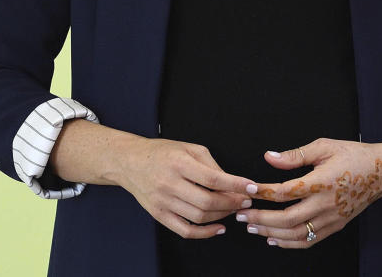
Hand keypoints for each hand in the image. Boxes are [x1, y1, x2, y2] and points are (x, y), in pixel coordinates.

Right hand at [112, 136, 259, 239]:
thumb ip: (211, 164)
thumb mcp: (189, 148)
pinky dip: (204, 233)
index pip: (213, 179)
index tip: (251, 187)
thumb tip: (232, 182)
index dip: (235, 185)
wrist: (130, 162)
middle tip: (246, 200)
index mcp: (179, 164)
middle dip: (232, 203)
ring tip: (234, 209)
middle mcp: (170, 184)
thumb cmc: (163, 152)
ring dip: (222, 216)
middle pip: (207, 201)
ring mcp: (163, 202)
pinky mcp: (159, 215)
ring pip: (199, 217)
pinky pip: (184, 231)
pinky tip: (219, 228)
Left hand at [236, 137, 381, 247]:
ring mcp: (332, 218)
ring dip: (270, 233)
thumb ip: (296, 154)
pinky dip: (289, 243)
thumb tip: (269, 157)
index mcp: (322, 181)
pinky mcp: (335, 226)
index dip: (263, 192)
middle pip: (287, 218)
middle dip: (260, 219)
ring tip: (252, 228)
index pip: (286, 191)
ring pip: (296, 233)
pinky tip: (274, 239)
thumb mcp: (325, 146)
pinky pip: (309, 240)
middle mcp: (326, 203)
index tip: (247, 190)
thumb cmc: (353, 155)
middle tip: (241, 215)